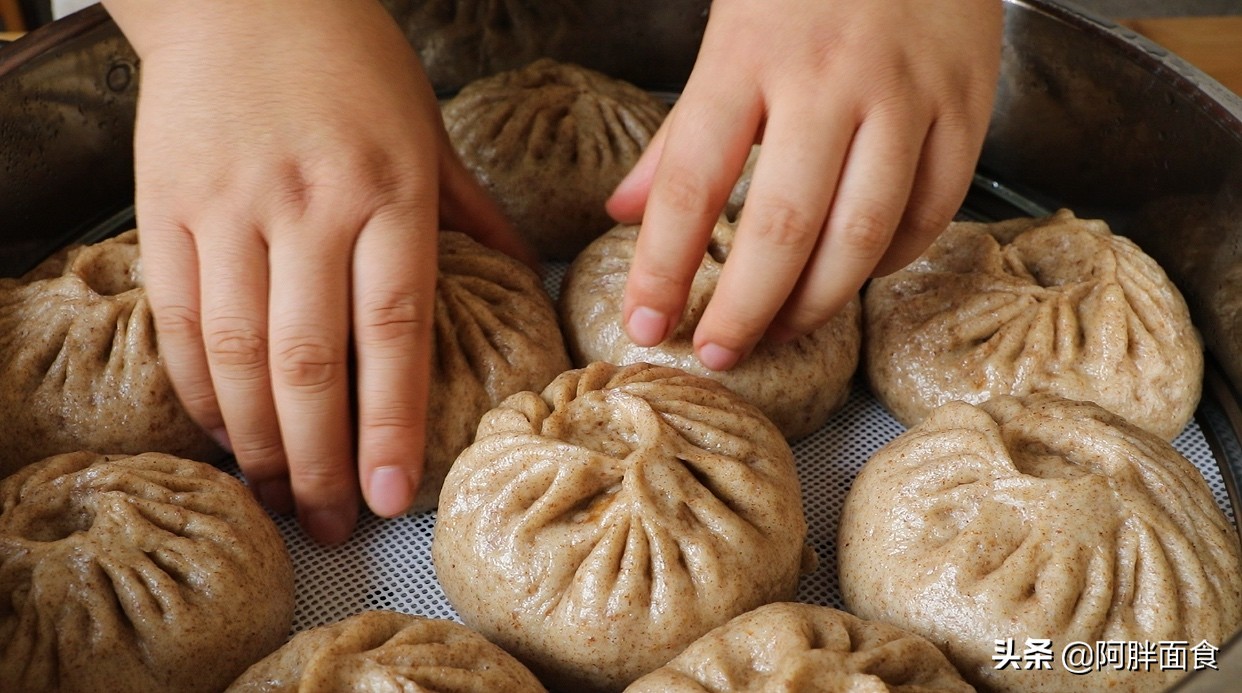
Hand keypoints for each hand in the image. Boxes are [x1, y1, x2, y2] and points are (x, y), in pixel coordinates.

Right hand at [103, 0, 526, 543]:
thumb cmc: (355, 64)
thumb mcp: (429, 131)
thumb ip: (471, 213)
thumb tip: (526, 278)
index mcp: (390, 191)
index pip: (394, 332)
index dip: (391, 425)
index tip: (389, 497)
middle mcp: (310, 206)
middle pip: (312, 363)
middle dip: (318, 460)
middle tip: (325, 526)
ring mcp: (230, 207)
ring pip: (236, 352)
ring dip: (256, 441)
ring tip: (274, 496)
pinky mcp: (166, 206)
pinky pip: (176, 318)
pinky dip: (197, 387)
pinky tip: (222, 431)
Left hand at [609, 0, 1002, 369]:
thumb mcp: (727, 34)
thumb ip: (679, 131)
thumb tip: (624, 212)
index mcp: (749, 55)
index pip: (692, 183)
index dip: (664, 266)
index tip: (645, 322)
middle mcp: (828, 79)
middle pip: (781, 226)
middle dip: (743, 308)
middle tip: (718, 353)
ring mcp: (905, 94)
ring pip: (863, 233)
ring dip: (817, 301)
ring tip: (780, 331)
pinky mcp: (966, 106)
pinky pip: (932, 211)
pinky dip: (892, 260)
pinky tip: (857, 275)